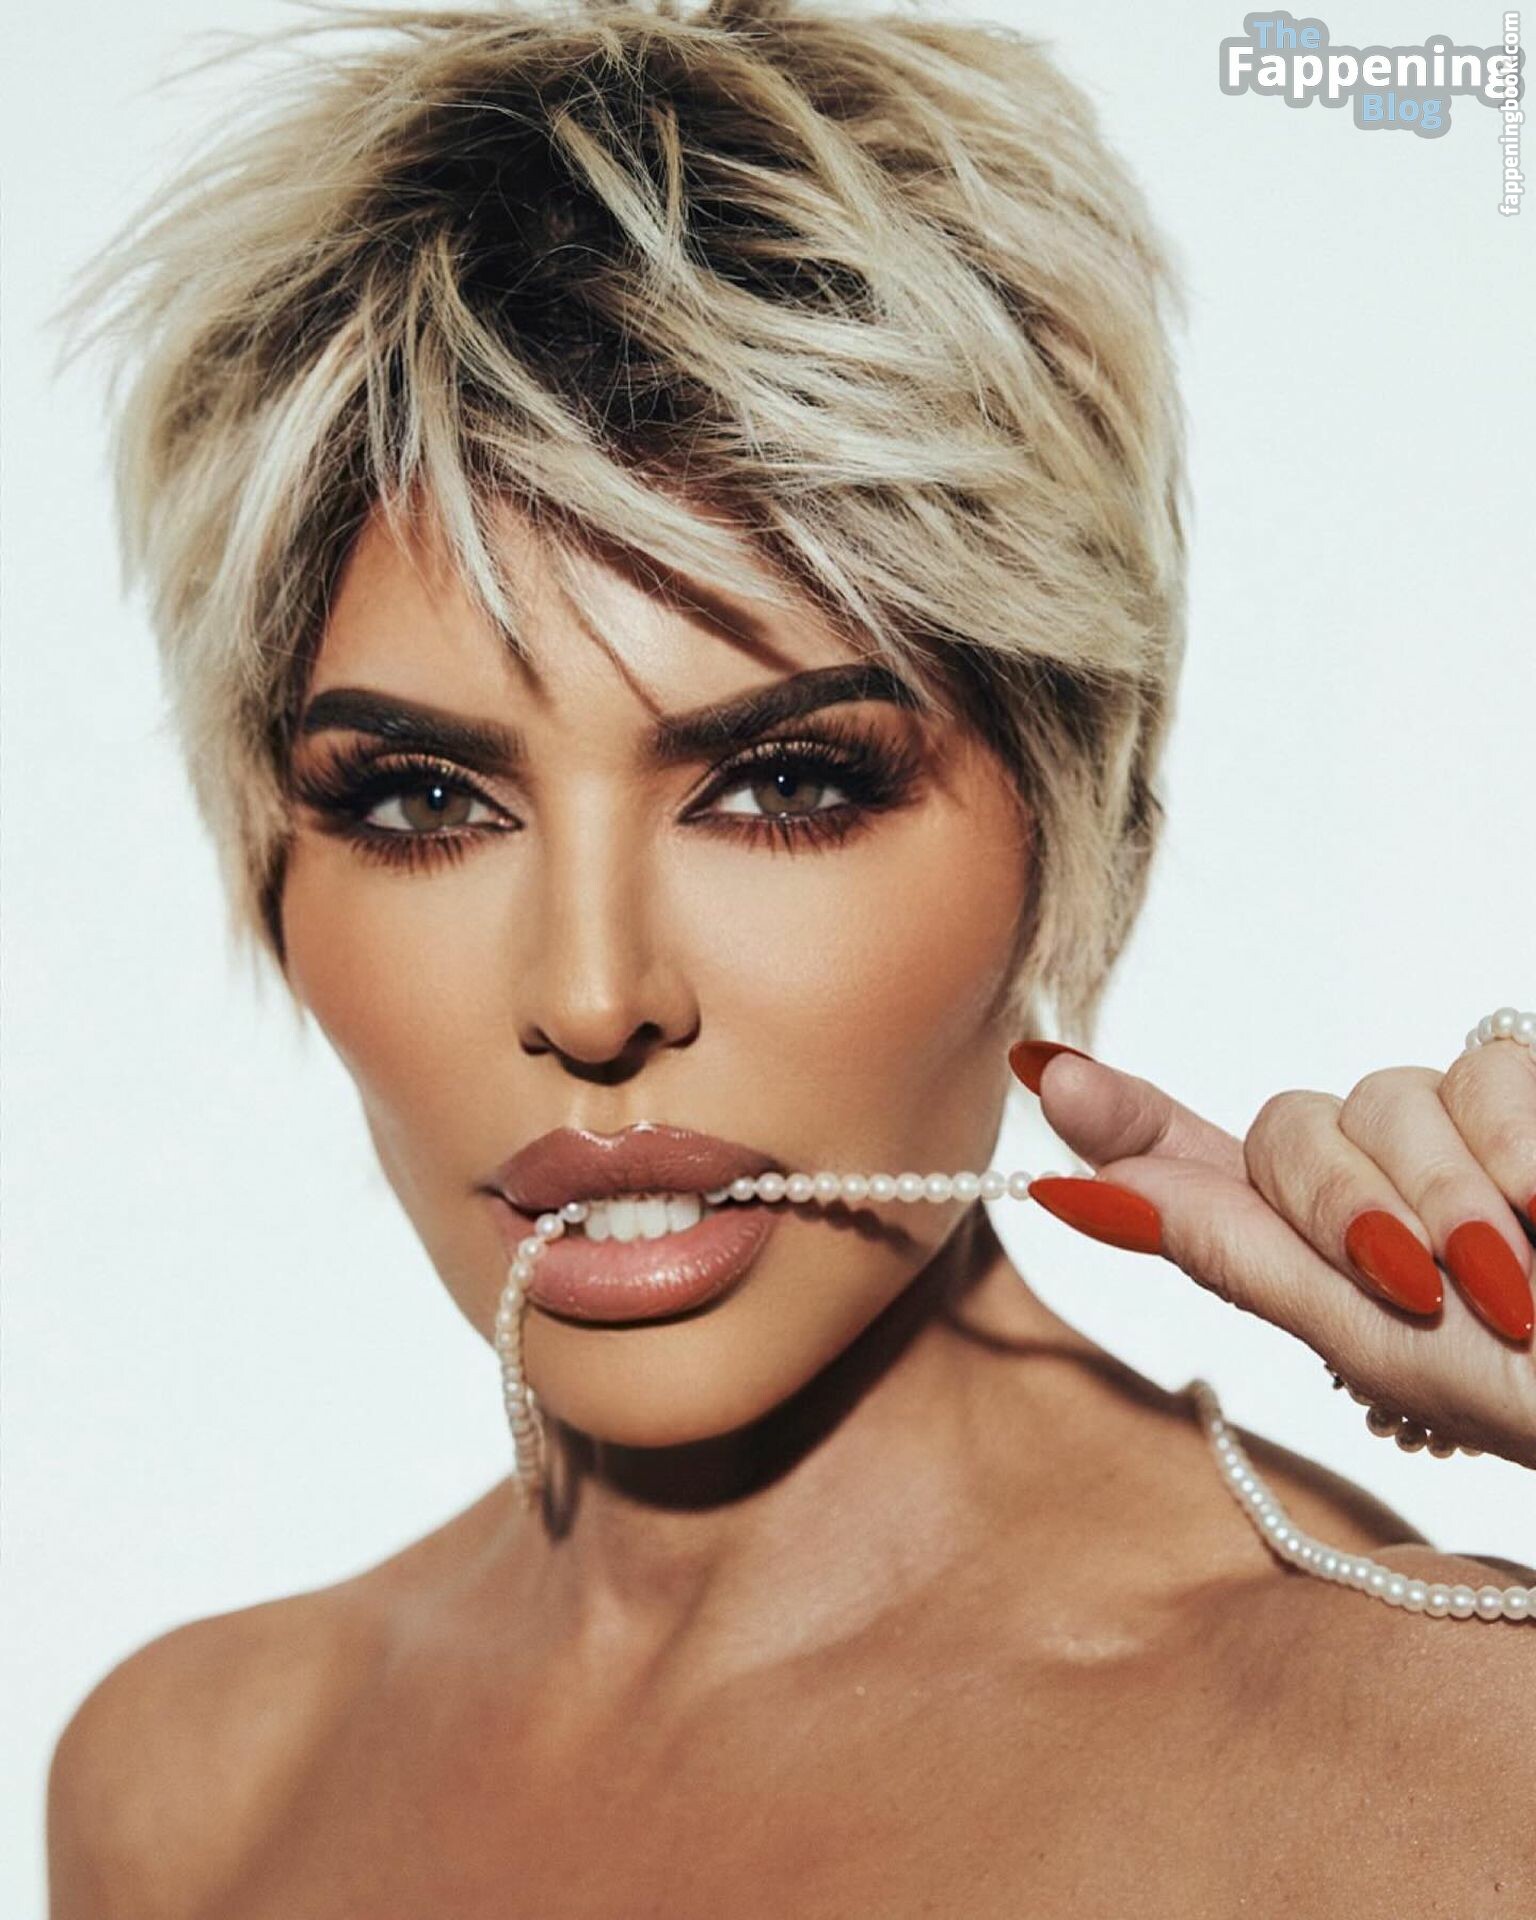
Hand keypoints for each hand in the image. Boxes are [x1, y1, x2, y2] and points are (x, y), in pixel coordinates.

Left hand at [1008, 1037, 1535, 1469]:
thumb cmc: (1534, 1391)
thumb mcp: (1376, 1344)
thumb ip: (1234, 1250)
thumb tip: (1073, 1188)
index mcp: (1319, 1253)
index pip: (1196, 1163)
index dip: (1118, 1115)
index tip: (1039, 1069)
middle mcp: (1377, 1181)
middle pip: (1288, 1124)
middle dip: (1347, 1211)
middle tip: (1432, 1292)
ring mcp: (1461, 1133)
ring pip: (1391, 1092)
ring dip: (1452, 1199)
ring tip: (1522, 1281)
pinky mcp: (1530, 1092)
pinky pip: (1492, 1071)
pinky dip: (1527, 1157)